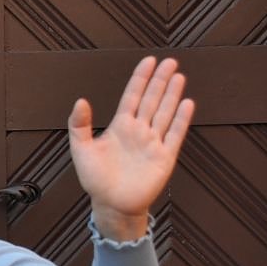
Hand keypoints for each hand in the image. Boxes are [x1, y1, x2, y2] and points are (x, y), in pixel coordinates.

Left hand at [68, 56, 194, 240]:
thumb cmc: (95, 179)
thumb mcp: (81, 150)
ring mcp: (153, 143)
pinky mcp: (164, 158)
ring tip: (178, 75)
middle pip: (152, 100)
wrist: (111, 205)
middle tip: (170, 61)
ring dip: (172, 94)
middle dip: (160, 80)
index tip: (149, 61)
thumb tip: (81, 101)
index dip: (140, 78)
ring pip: (165, 113)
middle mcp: (139, 131)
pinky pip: (175, 135)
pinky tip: (187, 103)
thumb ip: (79, 125)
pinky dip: (181, 119)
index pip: (132, 96)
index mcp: (120, 126)